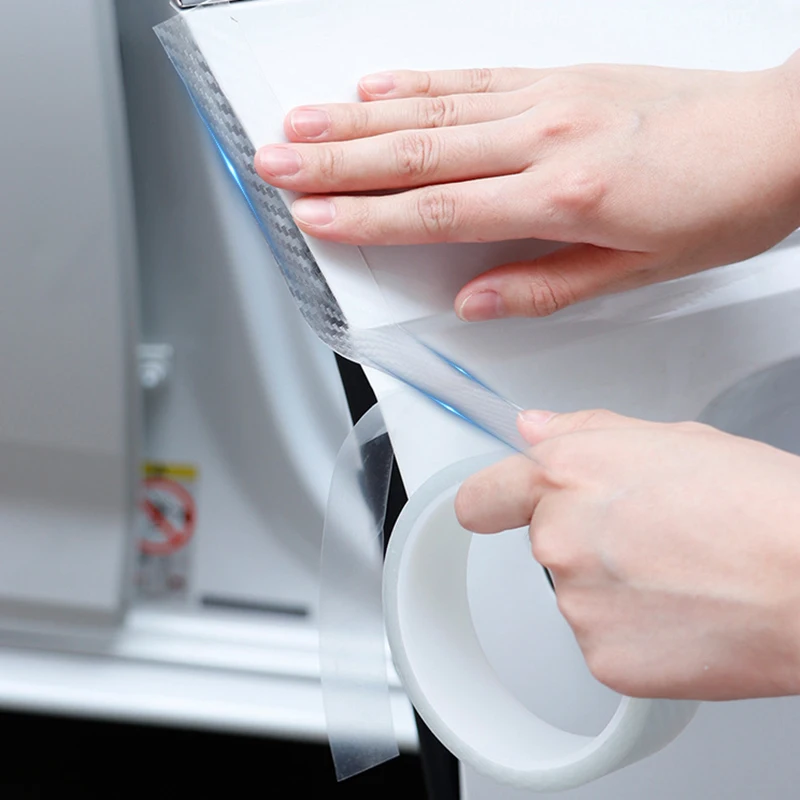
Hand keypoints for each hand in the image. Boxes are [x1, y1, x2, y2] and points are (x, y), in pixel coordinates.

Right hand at [254, 55, 799, 319]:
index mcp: (560, 197)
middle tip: (273, 162)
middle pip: (416, 154)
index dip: (366, 217)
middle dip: (335, 161)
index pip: (437, 212)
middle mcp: (542, 138)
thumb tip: (474, 299)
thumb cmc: (718, 203)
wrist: (777, 135)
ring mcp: (546, 99)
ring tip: (300, 123)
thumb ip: (544, 286)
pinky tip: (377, 83)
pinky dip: (419, 80)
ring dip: (357, 117)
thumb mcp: (635, 272)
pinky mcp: (556, 76)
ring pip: (431, 109)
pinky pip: (473, 76)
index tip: (312, 217)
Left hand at [454, 409, 799, 700]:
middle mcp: (558, 539)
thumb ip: (584, 430)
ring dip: (614, 586)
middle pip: (546, 542)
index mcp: (566, 475)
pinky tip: (685, 611)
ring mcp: (577, 604)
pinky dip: (636, 632)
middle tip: (654, 535)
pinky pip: (604, 639)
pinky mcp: (603, 658)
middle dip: (586, 538)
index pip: (483, 497)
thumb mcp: (670, 437)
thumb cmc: (756, 504)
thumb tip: (536, 429)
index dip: (492, 501)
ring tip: (682, 572)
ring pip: (579, 592)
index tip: (494, 508)